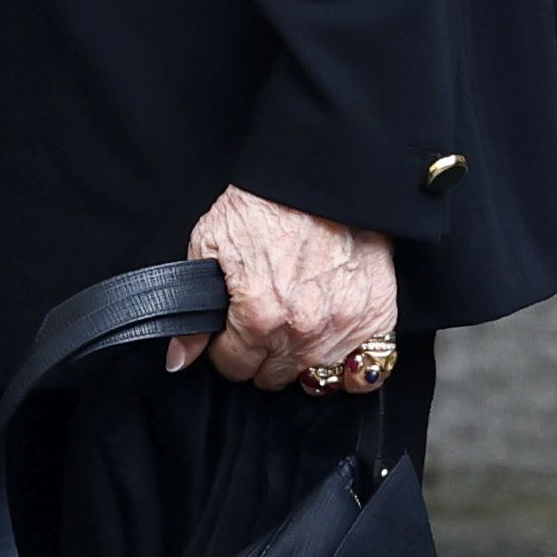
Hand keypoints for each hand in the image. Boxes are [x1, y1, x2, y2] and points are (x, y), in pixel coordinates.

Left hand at [167, 185, 398, 390]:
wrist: (318, 178)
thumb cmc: (263, 205)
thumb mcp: (208, 247)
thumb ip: (193, 312)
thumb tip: (179, 358)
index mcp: (260, 317)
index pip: (234, 366)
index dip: (225, 349)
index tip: (229, 334)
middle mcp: (304, 332)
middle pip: (272, 376)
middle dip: (259, 356)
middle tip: (261, 328)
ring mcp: (344, 328)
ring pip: (315, 379)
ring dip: (301, 361)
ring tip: (294, 335)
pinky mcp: (377, 317)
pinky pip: (367, 369)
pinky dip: (350, 365)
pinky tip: (333, 345)